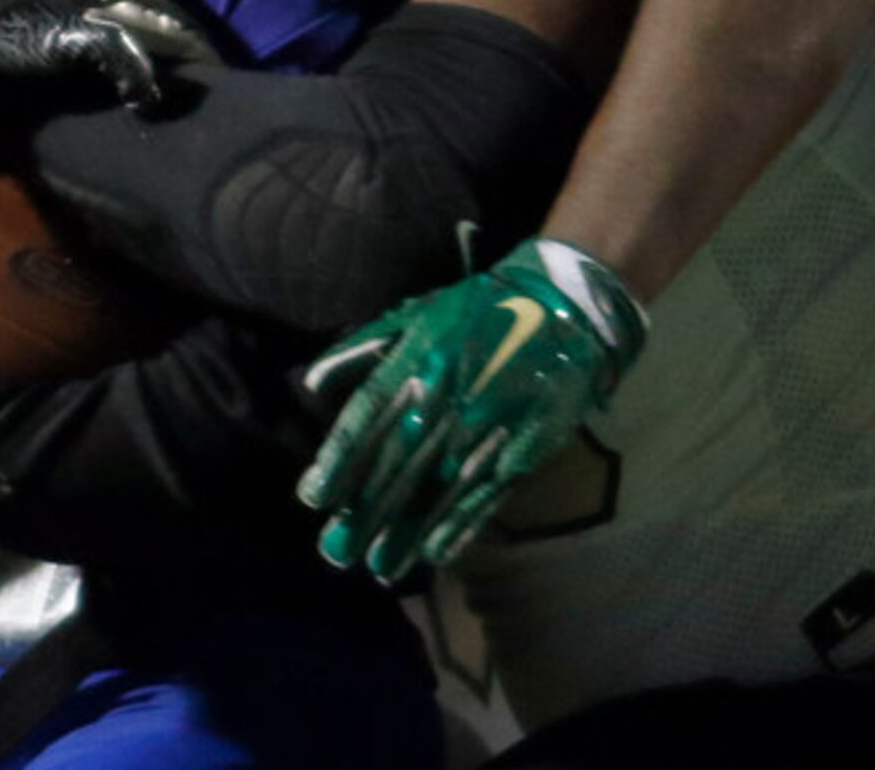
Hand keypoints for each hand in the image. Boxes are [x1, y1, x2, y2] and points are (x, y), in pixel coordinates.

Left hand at [296, 238, 647, 580]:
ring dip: (408, 529)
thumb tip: (311, 383)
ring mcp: (490, 425)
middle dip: (365, 510)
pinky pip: (487, 492)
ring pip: (440, 486)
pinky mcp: (527, 446)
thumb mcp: (415, 313)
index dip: (339, 459)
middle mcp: (449, 396)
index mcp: (417, 360)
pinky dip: (461, 524)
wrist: (563, 307)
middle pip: (398, 461)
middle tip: (336, 551)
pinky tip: (435, 552)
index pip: (367, 417)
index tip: (313, 498)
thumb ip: (363, 348)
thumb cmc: (477, 310)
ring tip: (379, 567)